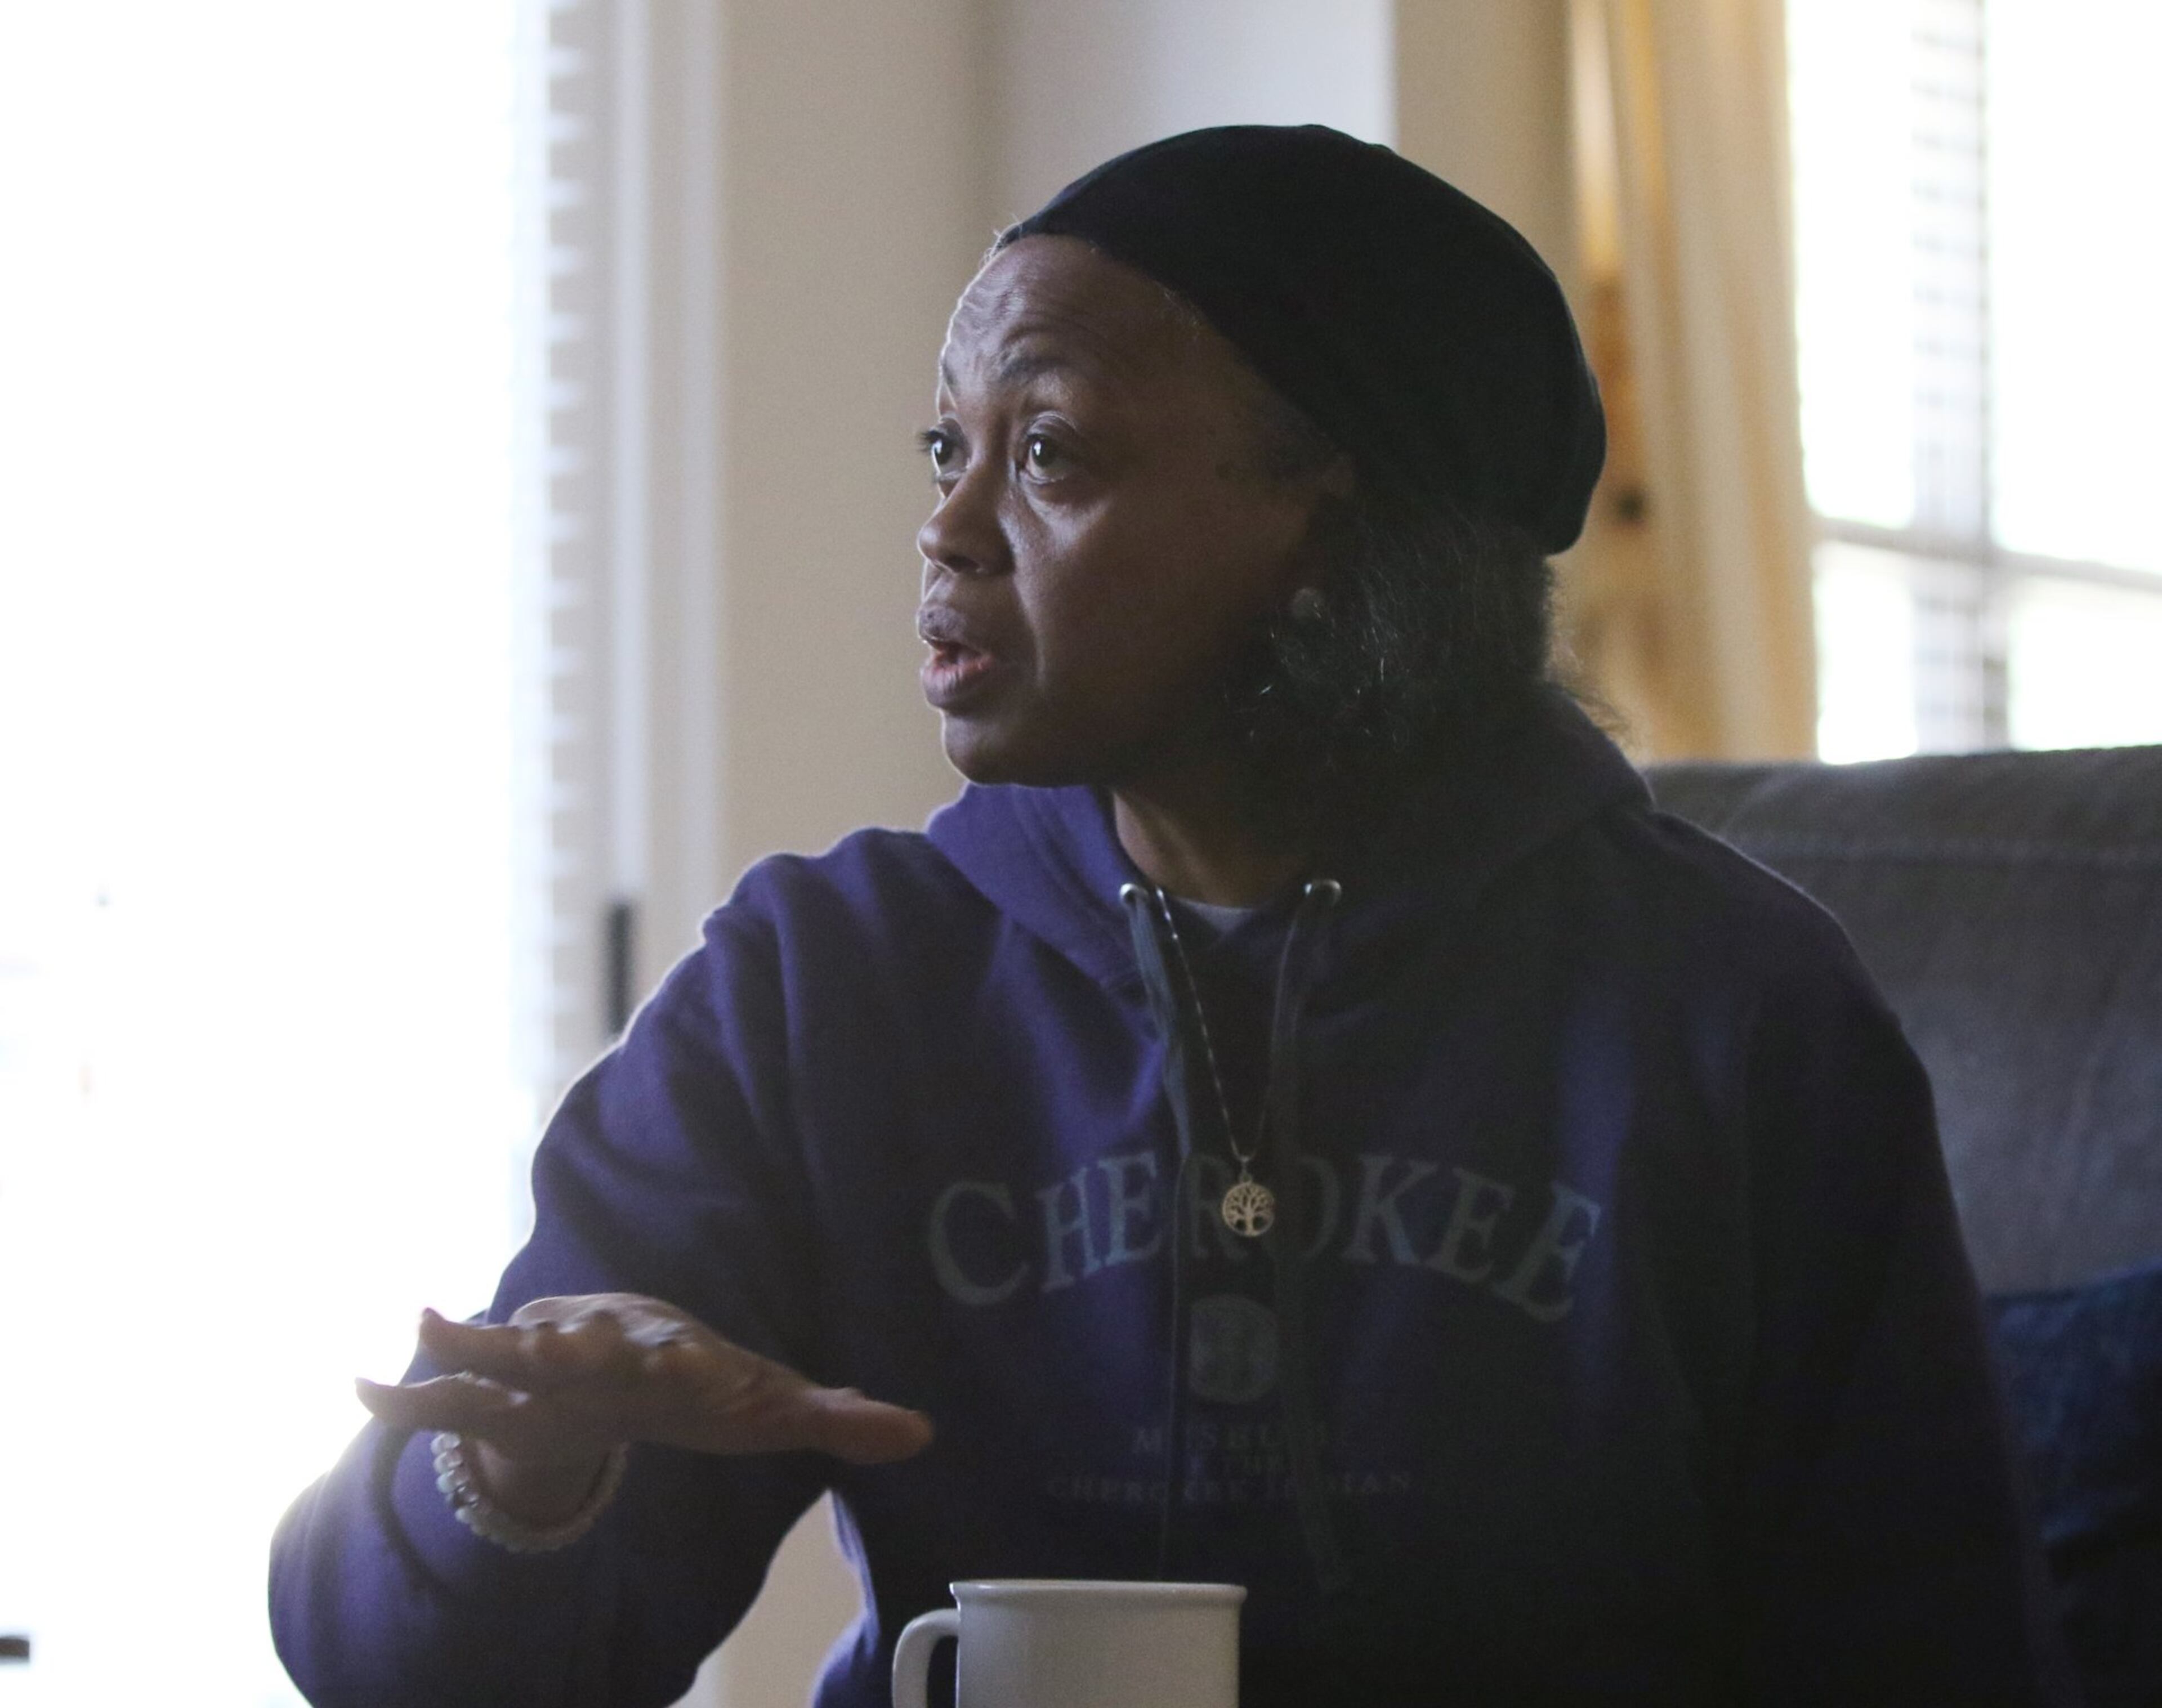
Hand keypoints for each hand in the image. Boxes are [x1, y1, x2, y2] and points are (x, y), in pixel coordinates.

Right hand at [357, 1294, 931, 1522]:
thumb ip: (838, 1416)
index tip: (703, 1379)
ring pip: (506, 1357)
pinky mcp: (505, 1392)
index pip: (691, 1364)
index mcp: (676, 1356)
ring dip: (471, 1346)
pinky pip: (452, 1397)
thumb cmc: (706, 1384)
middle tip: (552, 1345)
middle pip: (591, 1347)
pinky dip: (407, 1395)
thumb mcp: (771, 1405)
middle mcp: (608, 1349)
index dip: (700, 1374)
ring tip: (423, 1322)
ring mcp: (548, 1365)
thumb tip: (924, 1432)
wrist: (627, 1350)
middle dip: (573, 1349)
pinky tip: (354, 1385)